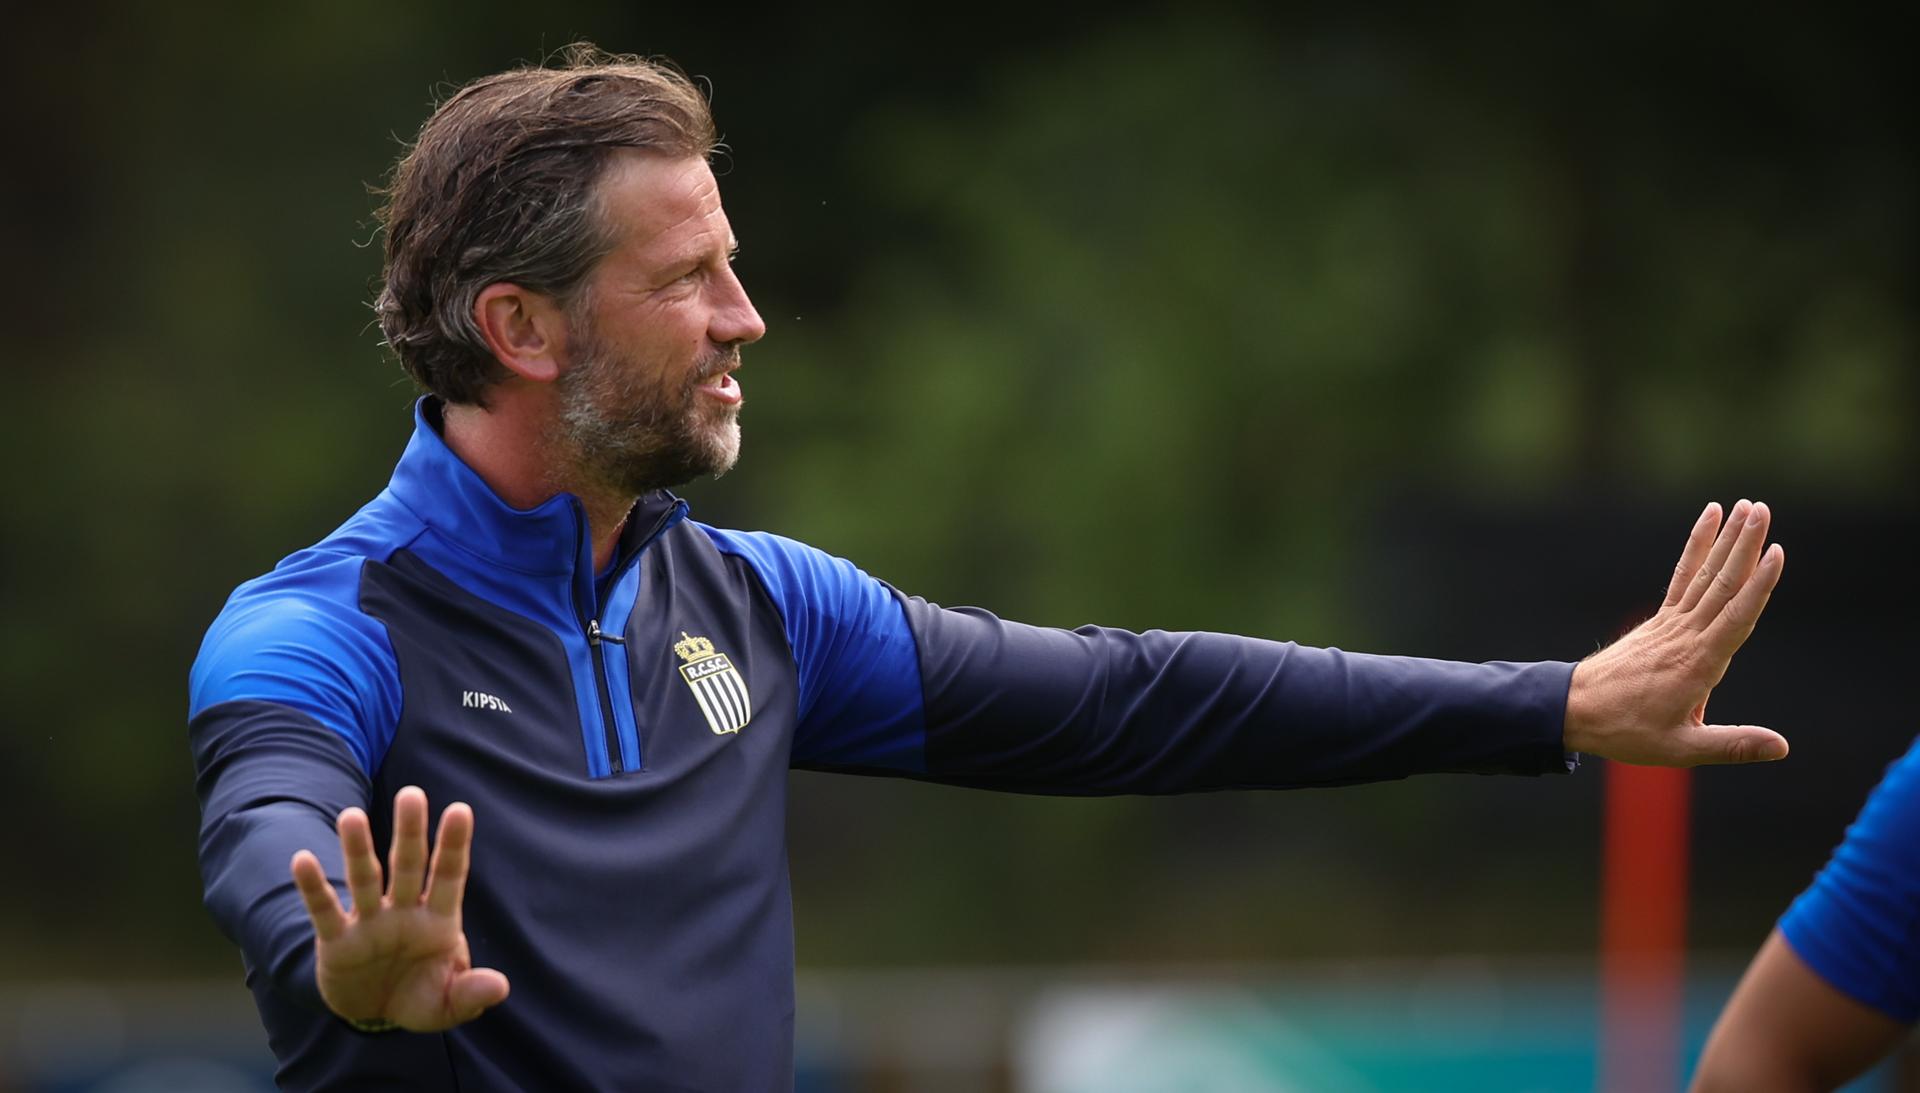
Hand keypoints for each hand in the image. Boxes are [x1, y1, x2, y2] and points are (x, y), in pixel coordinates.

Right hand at [290, 786, 509, 1031]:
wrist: (374, 1013)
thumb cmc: (420, 996)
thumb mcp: (449, 1003)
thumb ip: (471, 993)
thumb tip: (500, 987)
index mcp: (439, 919)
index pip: (449, 875)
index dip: (454, 844)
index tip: (461, 809)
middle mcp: (404, 911)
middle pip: (408, 865)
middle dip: (410, 832)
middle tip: (411, 794)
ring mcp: (369, 922)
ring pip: (364, 879)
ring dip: (357, 849)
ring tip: (350, 816)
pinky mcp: (336, 942)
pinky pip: (325, 911)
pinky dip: (314, 887)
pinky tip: (302, 860)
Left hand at [1563, 499, 1786, 765]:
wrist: (1576, 711)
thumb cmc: (1628, 732)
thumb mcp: (1682, 748)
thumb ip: (1733, 745)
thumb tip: (1782, 748)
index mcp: (1698, 664)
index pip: (1736, 617)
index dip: (1759, 585)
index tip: (1777, 552)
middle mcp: (1686, 636)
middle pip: (1722, 584)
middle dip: (1744, 546)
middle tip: (1763, 509)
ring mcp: (1671, 624)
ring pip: (1705, 575)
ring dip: (1726, 539)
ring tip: (1746, 507)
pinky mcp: (1661, 621)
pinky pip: (1683, 577)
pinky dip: (1697, 548)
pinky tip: (1709, 521)